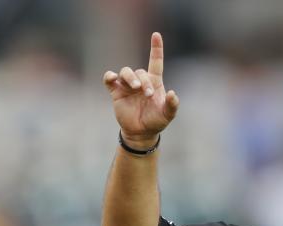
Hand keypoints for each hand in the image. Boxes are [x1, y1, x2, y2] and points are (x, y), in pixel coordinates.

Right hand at [102, 32, 179, 146]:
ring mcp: (127, 86)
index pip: (155, 62)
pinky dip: (109, 77)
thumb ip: (172, 105)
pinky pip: (109, 79)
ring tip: (135, 88)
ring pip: (125, 72)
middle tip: (147, 94)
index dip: (156, 48)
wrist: (141, 132)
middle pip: (140, 71)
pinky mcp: (116, 92)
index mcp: (154, 82)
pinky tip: (112, 78)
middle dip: (144, 81)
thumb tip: (173, 94)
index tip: (156, 35)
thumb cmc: (156, 121)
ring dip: (130, 78)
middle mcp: (140, 81)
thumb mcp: (167, 115)